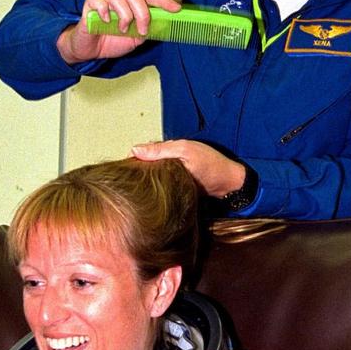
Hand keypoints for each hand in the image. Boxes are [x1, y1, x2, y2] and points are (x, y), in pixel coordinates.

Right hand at [58, 0, 180, 64]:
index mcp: (133, 1)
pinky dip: (103, 10)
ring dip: (124, 16)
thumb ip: (147, 29)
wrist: (90, 49)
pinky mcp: (90, 4)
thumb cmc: (112, 40)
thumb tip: (163, 24)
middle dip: (143, 13)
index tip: (177, 8)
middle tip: (142, 30)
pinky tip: (105, 20)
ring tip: (122, 29)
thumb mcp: (135, 38)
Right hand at [131, 140, 245, 197]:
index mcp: (168, 150)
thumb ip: (160, 150)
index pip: (142, 153)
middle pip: (144, 168)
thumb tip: (135, 150)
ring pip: (150, 181)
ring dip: (144, 186)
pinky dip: (153, 194)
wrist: (228, 186)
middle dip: (135, 175)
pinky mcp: (174, 190)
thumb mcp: (184, 152)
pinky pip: (159, 191)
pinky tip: (148, 199)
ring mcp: (171, 177)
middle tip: (127, 186)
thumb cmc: (211, 166)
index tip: (122, 170)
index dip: (132, 160)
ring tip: (134, 193)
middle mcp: (167, 163)